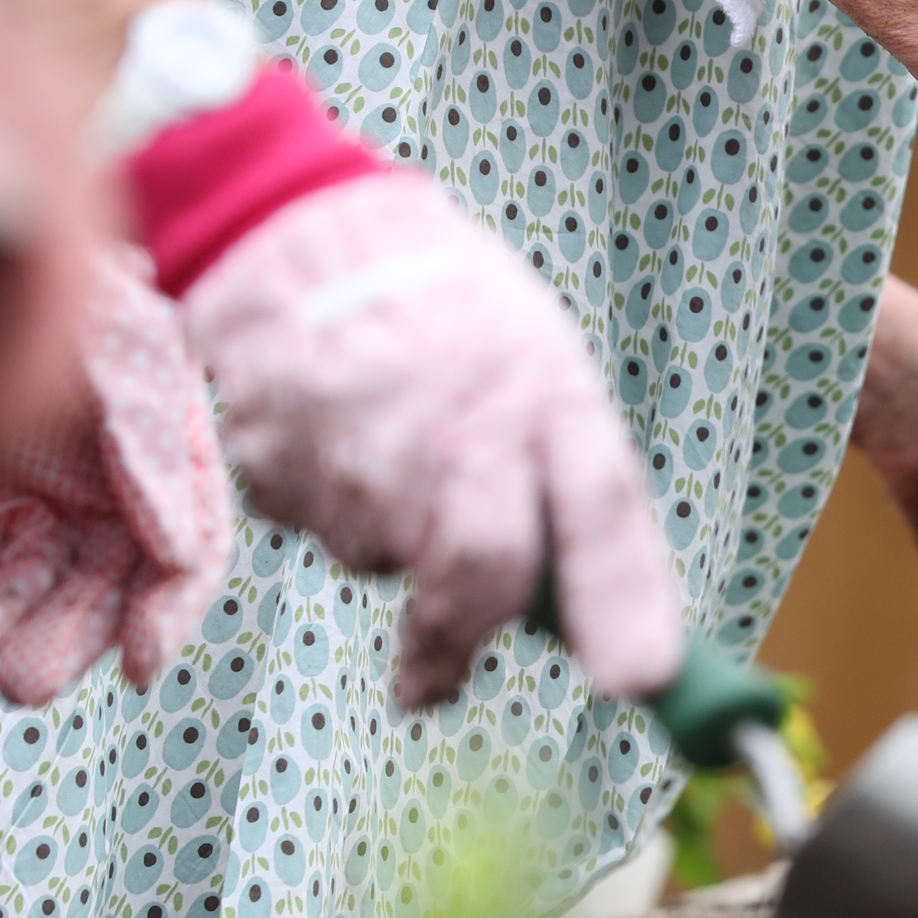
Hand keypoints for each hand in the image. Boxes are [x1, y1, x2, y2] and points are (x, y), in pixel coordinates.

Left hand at [0, 259, 231, 704]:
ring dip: (0, 620)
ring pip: (32, 579)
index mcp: (174, 466)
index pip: (190, 559)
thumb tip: (179, 552)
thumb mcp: (130, 363)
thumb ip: (153, 453)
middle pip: (104, 588)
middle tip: (21, 686)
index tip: (134, 665)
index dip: (169, 617)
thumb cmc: (79, 301)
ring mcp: (44, 488)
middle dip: (64, 639)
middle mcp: (114, 491)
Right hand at [179, 172, 680, 707]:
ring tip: (392, 449)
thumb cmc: (455, 324)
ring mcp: (361, 447)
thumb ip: (570, 493)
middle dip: (460, 643)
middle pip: (479, 571)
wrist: (308, 236)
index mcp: (549, 401)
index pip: (601, 514)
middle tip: (439, 681)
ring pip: (382, 560)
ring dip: (390, 540)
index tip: (639, 681)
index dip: (623, 604)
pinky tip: (338, 438)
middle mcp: (461, 428)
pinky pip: (314, 527)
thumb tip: (588, 628)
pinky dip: (330, 505)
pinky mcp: (279, 463)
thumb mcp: (546, 377)